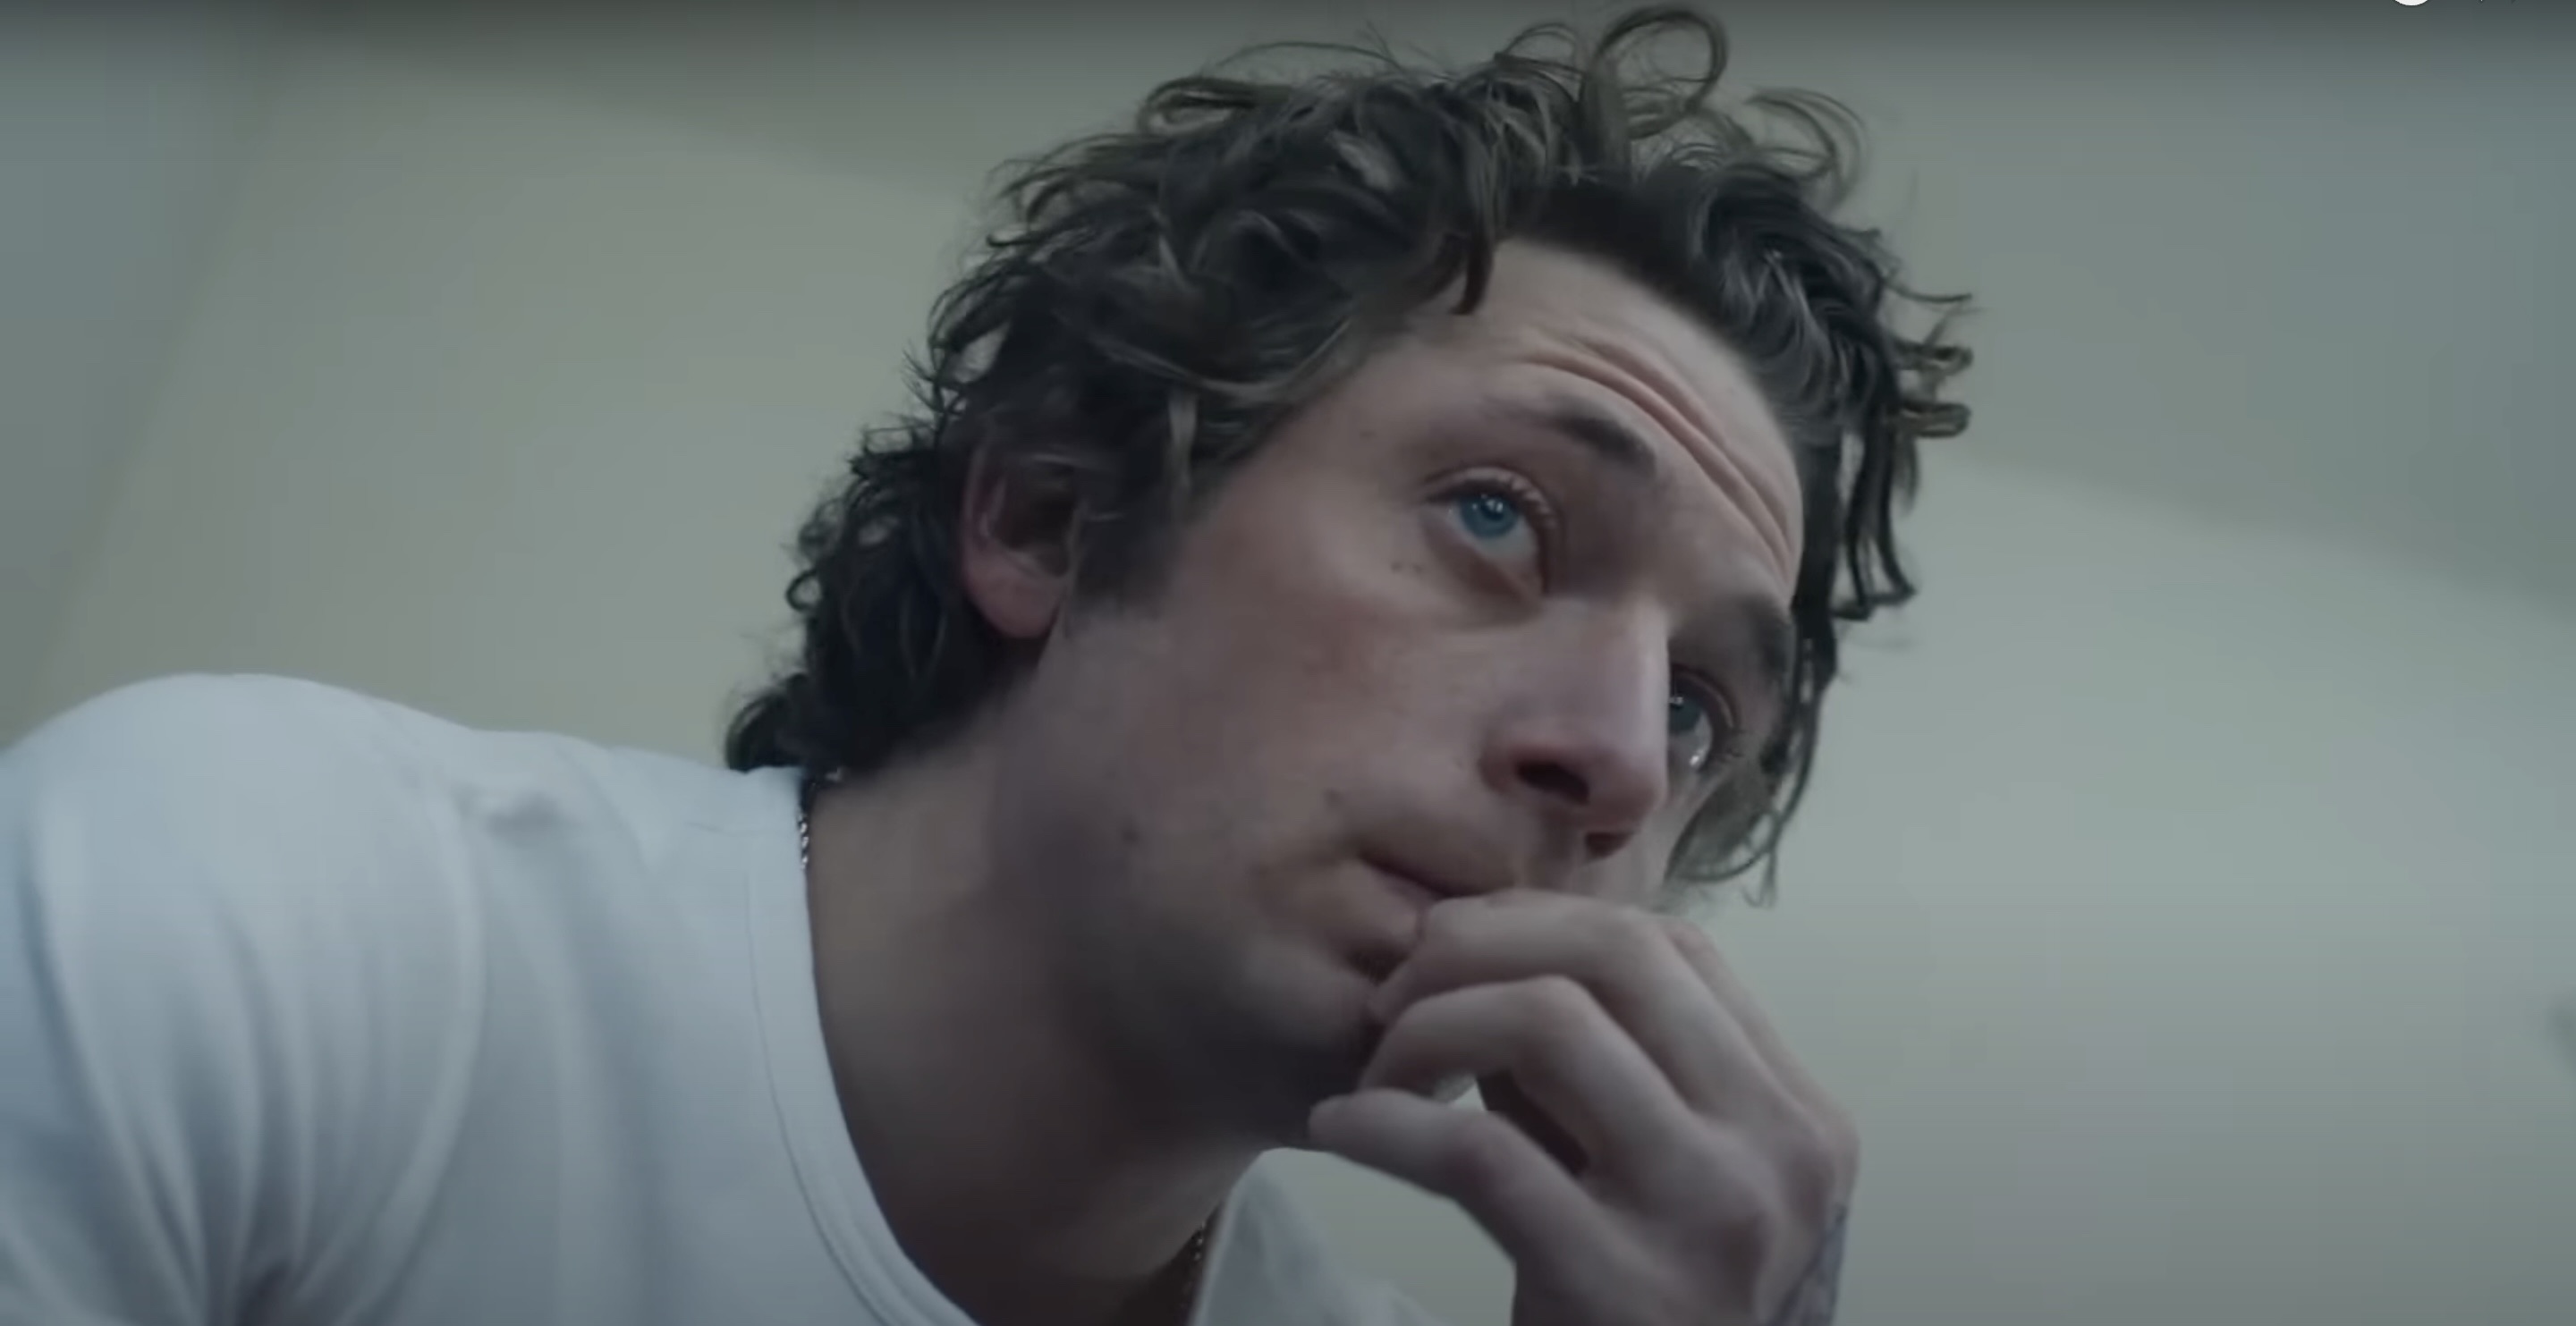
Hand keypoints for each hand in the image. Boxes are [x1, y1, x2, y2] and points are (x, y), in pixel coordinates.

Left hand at [1309, 892, 1856, 1325]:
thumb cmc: (1638, 1309)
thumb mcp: (1647, 1171)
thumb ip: (1598, 1067)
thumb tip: (1473, 942)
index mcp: (1798, 1114)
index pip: (1672, 947)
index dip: (1543, 921)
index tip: (1452, 952)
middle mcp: (1778, 1152)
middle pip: (1618, 955)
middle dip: (1479, 947)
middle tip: (1395, 995)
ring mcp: (1712, 1215)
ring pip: (1549, 1023)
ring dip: (1428, 1027)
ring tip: (1376, 1072)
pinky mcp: (1624, 1287)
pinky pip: (1478, 1151)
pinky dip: (1386, 1124)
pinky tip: (1342, 1128)